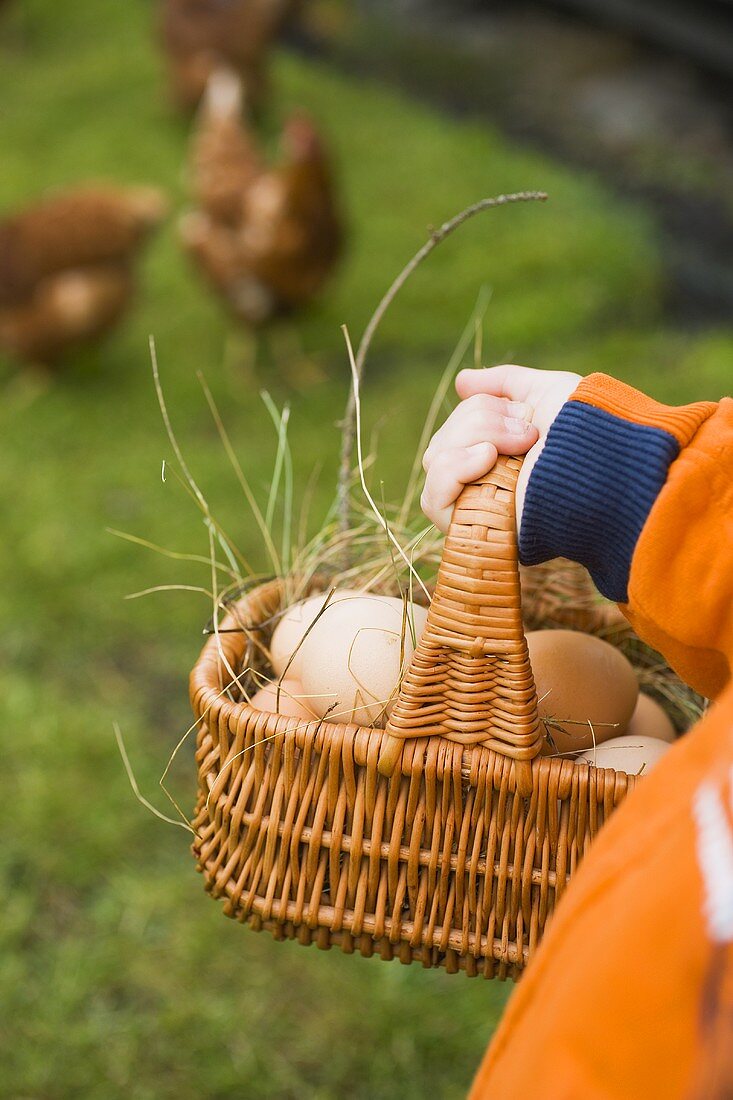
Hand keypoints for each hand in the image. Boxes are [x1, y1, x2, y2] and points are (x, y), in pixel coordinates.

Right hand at [421, 364, 580, 532]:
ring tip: (518, 446)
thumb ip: (504, 384)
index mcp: (497, 456)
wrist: (602, 466)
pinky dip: (454, 467)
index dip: (482, 409)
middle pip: (443, 440)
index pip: (457, 428)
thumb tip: (462, 381)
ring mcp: (475, 509)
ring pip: (436, 459)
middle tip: (528, 432)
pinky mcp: (472, 531)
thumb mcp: (545, 392)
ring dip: (474, 436)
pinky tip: (487, 458)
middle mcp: (483, 484)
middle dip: (481, 419)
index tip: (526, 414)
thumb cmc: (585, 432)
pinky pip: (432, 497)